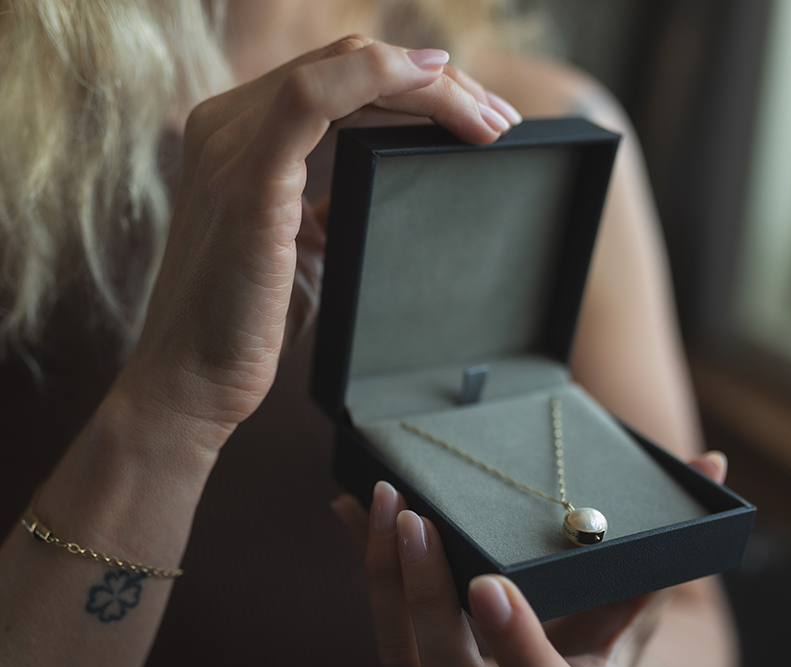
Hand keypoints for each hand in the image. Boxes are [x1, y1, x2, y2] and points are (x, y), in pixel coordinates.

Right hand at [115, 37, 519, 452]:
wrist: (194, 379)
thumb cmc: (244, 324)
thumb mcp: (301, 251)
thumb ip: (328, 208)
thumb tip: (375, 190)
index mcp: (240, 139)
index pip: (336, 81)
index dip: (410, 88)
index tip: (472, 120)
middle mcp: (228, 127)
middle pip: (348, 66)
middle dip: (437, 88)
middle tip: (499, 121)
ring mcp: (232, 146)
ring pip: (344, 70)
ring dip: (431, 89)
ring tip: (492, 122)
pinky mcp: (246, 179)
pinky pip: (312, 97)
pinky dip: (377, 78)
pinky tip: (434, 82)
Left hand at [332, 451, 727, 666]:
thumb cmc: (606, 653)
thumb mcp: (635, 608)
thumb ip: (660, 541)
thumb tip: (708, 461)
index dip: (519, 649)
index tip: (489, 584)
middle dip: (427, 599)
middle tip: (413, 519)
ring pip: (402, 658)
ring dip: (386, 578)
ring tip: (382, 501)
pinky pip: (384, 630)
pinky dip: (370, 571)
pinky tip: (354, 512)